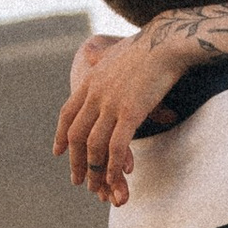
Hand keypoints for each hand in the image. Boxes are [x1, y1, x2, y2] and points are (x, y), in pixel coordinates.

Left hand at [52, 5, 227, 202]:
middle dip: (77, 162)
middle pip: (77, 136)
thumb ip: (106, 61)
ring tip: (99, 188)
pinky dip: (114, 166)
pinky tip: (118, 178)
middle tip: (79, 181)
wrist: (168, 39)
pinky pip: (117, 147)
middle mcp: (95, 93)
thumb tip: (99, 60)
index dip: (60, 135)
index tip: (58, 153)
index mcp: (91, 80)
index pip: (67, 113)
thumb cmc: (151, 44)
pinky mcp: (130, 112)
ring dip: (96, 171)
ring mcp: (111, 103)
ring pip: (95, 146)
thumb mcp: (119, 51)